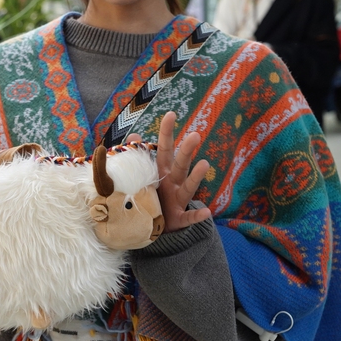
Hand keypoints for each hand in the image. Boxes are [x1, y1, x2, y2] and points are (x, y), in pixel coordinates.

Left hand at [132, 112, 211, 232]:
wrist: (156, 226)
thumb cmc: (151, 195)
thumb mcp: (145, 175)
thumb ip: (139, 156)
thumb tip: (134, 134)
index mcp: (162, 170)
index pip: (165, 148)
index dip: (167, 132)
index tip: (171, 114)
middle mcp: (173, 182)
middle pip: (180, 164)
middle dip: (186, 150)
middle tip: (195, 135)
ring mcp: (178, 200)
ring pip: (188, 187)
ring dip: (196, 177)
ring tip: (205, 164)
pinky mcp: (180, 218)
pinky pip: (190, 217)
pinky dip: (198, 215)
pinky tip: (207, 211)